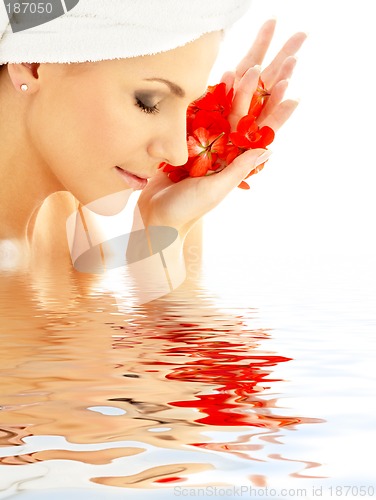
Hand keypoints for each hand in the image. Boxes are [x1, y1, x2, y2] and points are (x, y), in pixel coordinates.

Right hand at [137, 20, 306, 237]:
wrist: (157, 215)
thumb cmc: (188, 208)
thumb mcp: (216, 189)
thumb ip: (238, 168)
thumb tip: (269, 148)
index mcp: (233, 163)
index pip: (258, 137)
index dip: (275, 117)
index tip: (292, 96)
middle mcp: (221, 152)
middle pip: (241, 119)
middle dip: (253, 95)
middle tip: (264, 69)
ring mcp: (202, 146)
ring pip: (219, 114)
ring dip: (230, 92)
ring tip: (240, 68)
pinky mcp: (183, 143)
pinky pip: (195, 118)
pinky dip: (203, 100)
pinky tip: (212, 81)